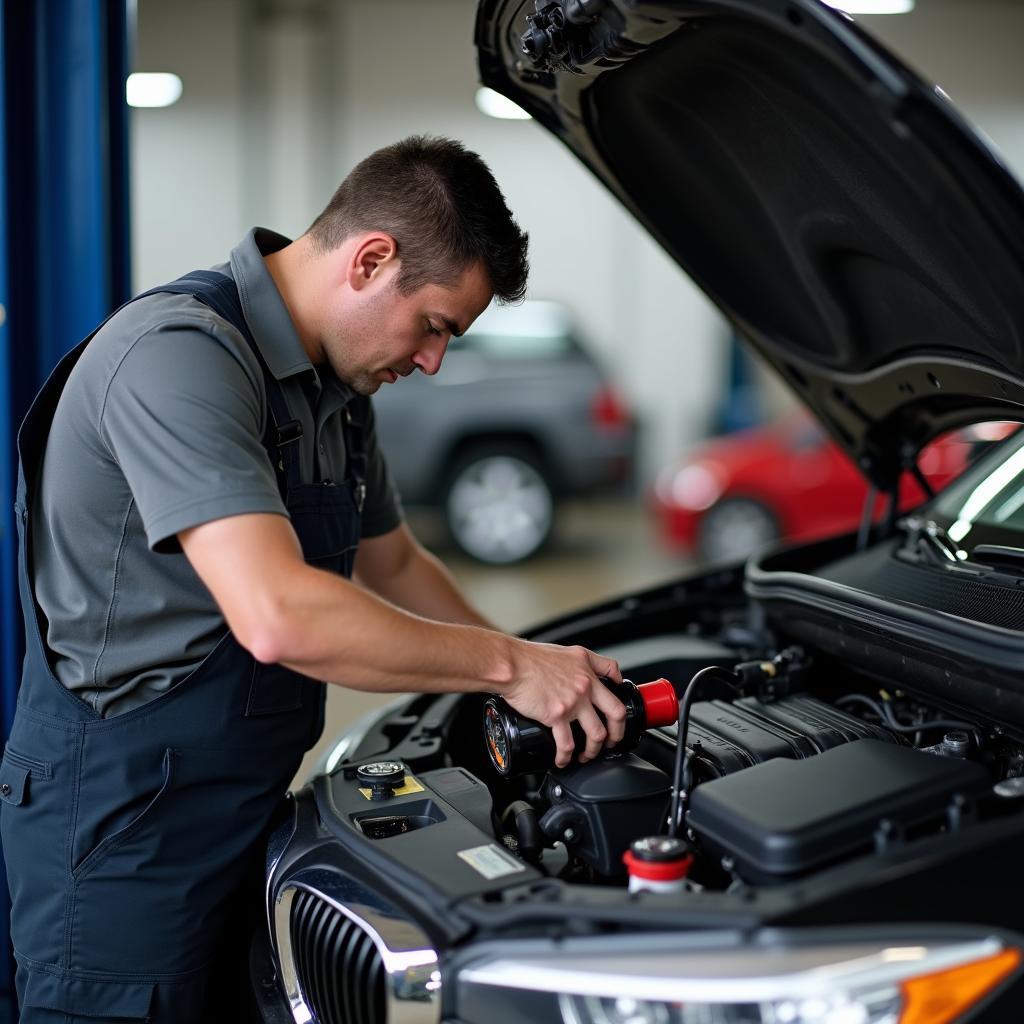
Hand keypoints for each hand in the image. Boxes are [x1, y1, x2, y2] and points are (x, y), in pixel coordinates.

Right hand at [504, 641, 625, 767]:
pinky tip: (563, 760)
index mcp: (586, 669)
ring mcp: (573, 702)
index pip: (615, 679)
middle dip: (616, 732)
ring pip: (596, 734)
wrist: (512, 665)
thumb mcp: (565, 651)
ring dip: (593, 750)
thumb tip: (584, 671)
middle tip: (612, 741)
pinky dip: (566, 757)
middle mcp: (584, 685)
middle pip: (615, 714)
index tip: (616, 709)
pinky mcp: (557, 716)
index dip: (619, 692)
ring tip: (586, 755)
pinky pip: (567, 744)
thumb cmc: (531, 658)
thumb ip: (581, 661)